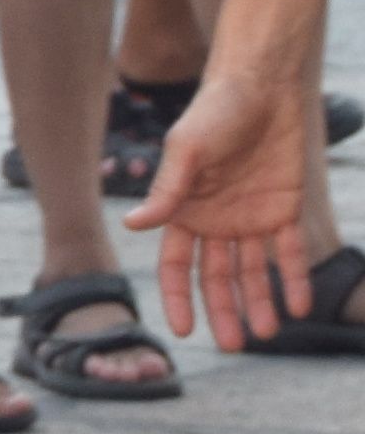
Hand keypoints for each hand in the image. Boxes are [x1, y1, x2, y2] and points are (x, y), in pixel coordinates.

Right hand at [130, 68, 331, 351]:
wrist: (264, 87)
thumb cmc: (215, 112)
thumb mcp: (187, 151)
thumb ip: (167, 191)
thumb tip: (133, 226)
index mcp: (185, 211)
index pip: (177, 266)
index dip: (179, 298)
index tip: (184, 331)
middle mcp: (216, 221)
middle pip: (217, 277)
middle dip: (224, 311)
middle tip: (231, 346)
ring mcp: (251, 217)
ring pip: (254, 272)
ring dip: (259, 302)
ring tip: (266, 334)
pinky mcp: (284, 209)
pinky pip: (290, 252)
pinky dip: (295, 279)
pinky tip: (299, 305)